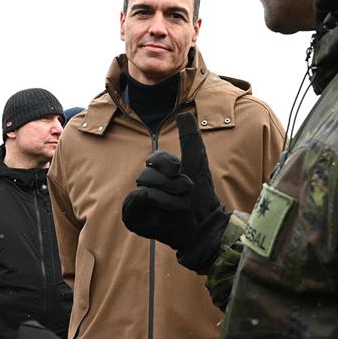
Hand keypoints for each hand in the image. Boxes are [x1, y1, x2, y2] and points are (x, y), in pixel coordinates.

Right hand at [122, 112, 229, 272]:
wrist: (204, 225)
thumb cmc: (202, 196)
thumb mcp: (197, 162)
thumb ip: (190, 138)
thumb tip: (184, 113)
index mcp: (159, 173)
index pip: (155, 159)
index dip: (166, 162)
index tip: (179, 171)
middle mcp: (147, 185)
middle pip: (148, 173)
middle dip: (172, 183)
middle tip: (186, 194)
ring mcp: (139, 202)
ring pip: (144, 187)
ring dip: (167, 196)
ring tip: (180, 206)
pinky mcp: (134, 218)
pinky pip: (133, 202)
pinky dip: (150, 202)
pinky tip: (164, 211)